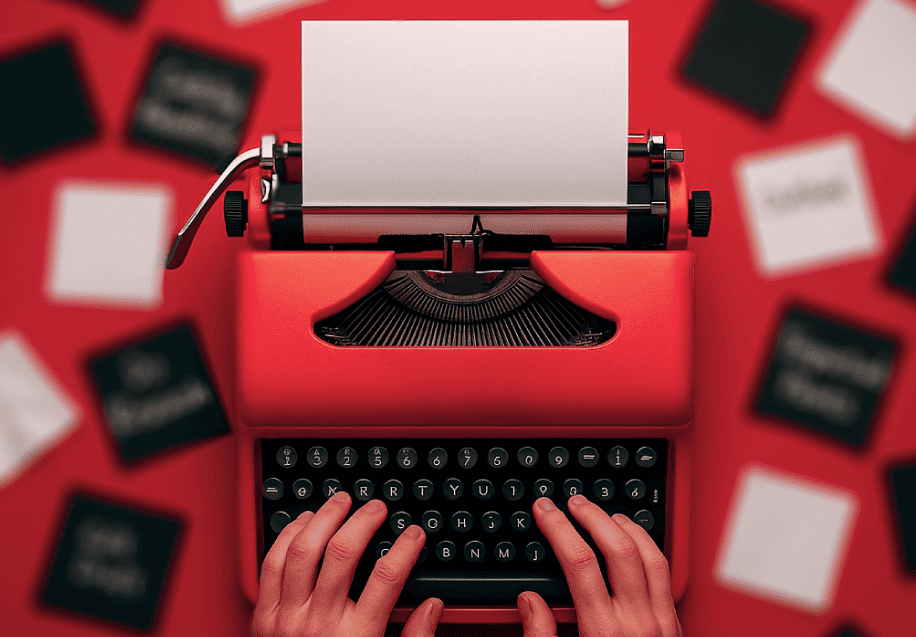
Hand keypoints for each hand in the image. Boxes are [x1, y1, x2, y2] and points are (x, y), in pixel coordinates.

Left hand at [253, 491, 442, 636]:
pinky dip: (288, 536)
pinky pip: (271, 564)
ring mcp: (287, 618)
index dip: (405, 547)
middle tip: (376, 508)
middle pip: (343, 553)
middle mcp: (320, 623)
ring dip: (324, 518)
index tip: (414, 534)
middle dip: (364, 521)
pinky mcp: (263, 616)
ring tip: (341, 502)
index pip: (387, 577)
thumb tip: (432, 607)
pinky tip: (304, 522)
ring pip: (304, 550)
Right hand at [519, 495, 681, 636]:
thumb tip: (530, 601)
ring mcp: (661, 621)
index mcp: (603, 632)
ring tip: (603, 513)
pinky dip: (647, 546)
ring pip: (650, 554)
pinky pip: (664, 572)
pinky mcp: (675, 624)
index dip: (559, 528)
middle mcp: (637, 622)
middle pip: (618, 548)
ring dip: (625, 526)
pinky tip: (633, 540)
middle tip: (572, 502)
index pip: (580, 562)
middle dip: (592, 516)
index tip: (545, 511)